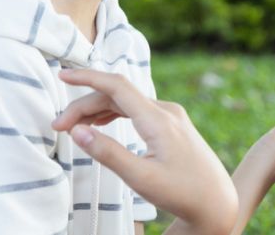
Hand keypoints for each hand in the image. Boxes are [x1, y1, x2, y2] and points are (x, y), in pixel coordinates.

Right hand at [51, 69, 237, 230]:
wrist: (217, 200)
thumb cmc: (181, 192)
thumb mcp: (140, 177)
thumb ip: (107, 153)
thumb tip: (77, 131)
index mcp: (158, 120)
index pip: (117, 86)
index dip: (87, 77)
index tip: (62, 74)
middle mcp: (166, 111)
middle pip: (117, 95)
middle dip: (85, 106)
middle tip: (58, 128)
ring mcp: (171, 116)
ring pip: (127, 102)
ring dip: (98, 109)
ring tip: (71, 127)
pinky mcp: (172, 124)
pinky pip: (138, 109)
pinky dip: (115, 113)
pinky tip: (99, 122)